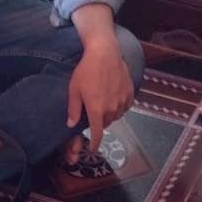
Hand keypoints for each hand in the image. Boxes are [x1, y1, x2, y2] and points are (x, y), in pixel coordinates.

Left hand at [66, 37, 133, 153]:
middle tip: (93, 112)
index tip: (93, 149)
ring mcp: (122, 101)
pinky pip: (125, 106)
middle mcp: (111, 109)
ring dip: (110, 114)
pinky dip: (120, 106)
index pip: (97, 134)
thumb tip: (71, 124)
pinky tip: (114, 98)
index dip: (94, 144)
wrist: (105, 52)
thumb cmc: (86, 70)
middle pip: (106, 124)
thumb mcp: (74, 89)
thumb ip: (74, 109)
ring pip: (116, 116)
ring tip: (103, 103)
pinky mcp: (130, 93)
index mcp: (96, 110)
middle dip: (99, 123)